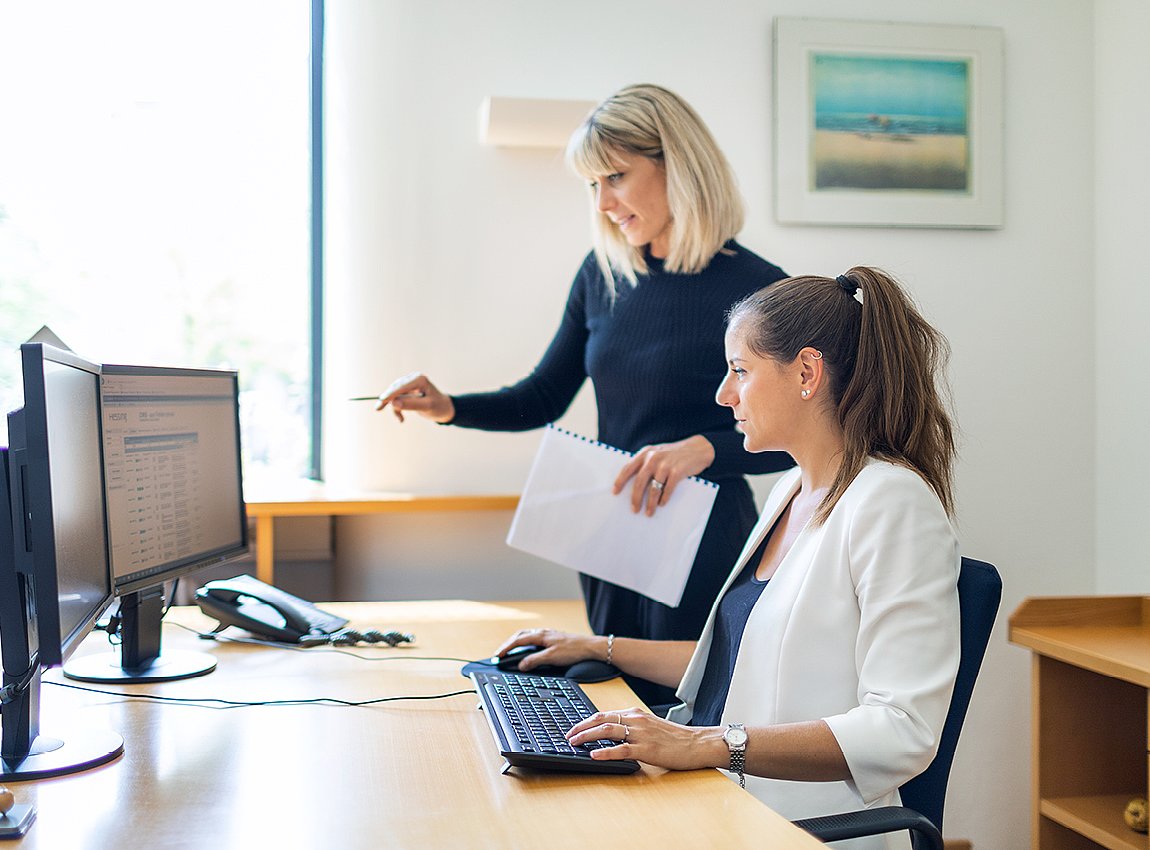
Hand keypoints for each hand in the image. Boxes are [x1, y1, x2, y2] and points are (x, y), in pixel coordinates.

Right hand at [374, 372, 454, 422]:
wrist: (443, 409)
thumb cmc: (438, 407)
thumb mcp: (427, 407)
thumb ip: (411, 404)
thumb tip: (394, 402)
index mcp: (419, 379)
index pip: (401, 386)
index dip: (390, 393)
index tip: (381, 400)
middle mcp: (413, 378)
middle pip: (395, 389)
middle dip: (388, 400)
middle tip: (377, 409)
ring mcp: (409, 384)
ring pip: (394, 395)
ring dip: (395, 408)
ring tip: (401, 419)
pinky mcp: (407, 390)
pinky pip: (396, 399)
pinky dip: (397, 408)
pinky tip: (401, 419)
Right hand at [491, 628, 604, 672]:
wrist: (590, 647)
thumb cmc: (573, 650)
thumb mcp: (551, 658)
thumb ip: (534, 660)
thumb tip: (521, 665)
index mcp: (540, 635)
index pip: (518, 641)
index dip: (506, 649)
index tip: (497, 656)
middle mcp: (542, 633)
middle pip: (520, 636)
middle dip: (508, 644)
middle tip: (500, 654)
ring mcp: (547, 635)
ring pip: (527, 636)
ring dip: (516, 643)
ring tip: (510, 652)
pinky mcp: (553, 639)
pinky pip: (534, 639)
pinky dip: (525, 644)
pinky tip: (527, 650)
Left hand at [566, 708, 722, 770]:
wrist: (697, 743)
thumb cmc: (675, 738)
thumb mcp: (649, 726)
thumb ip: (631, 728)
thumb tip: (609, 734)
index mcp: (635, 714)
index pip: (604, 714)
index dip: (586, 721)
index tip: (573, 728)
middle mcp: (636, 720)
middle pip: (601, 719)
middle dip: (580, 727)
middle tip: (567, 735)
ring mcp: (641, 734)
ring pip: (607, 731)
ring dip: (587, 736)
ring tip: (574, 743)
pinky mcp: (647, 749)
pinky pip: (621, 749)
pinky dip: (605, 752)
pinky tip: (594, 755)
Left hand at [613, 435, 714, 516]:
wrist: (698, 448)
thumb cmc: (675, 454)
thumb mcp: (657, 453)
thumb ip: (646, 463)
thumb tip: (634, 484)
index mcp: (645, 453)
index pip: (628, 468)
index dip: (620, 481)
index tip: (615, 492)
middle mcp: (653, 458)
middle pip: (639, 482)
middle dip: (635, 498)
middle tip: (634, 509)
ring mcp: (665, 465)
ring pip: (653, 489)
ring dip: (650, 503)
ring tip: (649, 512)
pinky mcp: (677, 472)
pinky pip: (667, 489)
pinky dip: (664, 499)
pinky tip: (662, 504)